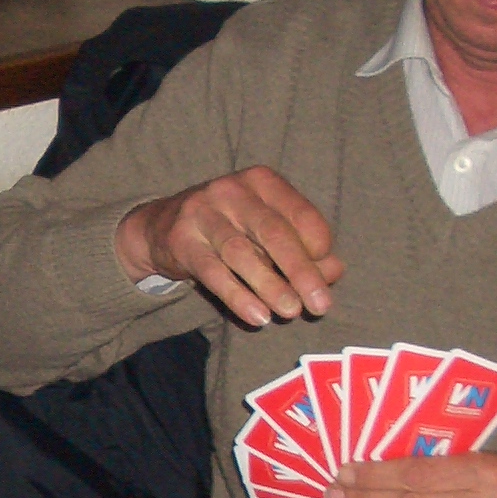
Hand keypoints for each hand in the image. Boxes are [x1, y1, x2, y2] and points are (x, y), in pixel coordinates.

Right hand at [115, 164, 345, 325]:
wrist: (162, 227)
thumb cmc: (230, 229)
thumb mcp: (266, 233)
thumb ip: (303, 250)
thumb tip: (334, 272)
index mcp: (263, 182)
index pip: (301, 214)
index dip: (319, 247)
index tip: (326, 277)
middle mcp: (233, 191)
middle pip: (274, 232)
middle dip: (301, 271)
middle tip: (321, 305)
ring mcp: (203, 213)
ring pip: (242, 253)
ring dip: (270, 285)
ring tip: (290, 313)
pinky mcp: (182, 240)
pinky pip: (213, 272)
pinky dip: (237, 296)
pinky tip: (257, 316)